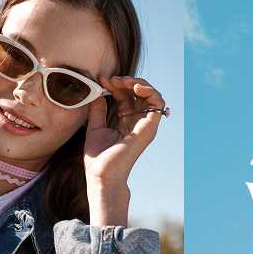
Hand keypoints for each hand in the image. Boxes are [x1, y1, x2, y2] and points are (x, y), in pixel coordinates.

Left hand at [83, 76, 166, 225]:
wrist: (102, 175)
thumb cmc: (99, 158)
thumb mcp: (95, 127)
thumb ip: (98, 110)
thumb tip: (98, 93)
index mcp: (125, 121)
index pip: (126, 96)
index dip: (116, 85)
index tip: (102, 80)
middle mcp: (137, 121)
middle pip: (139, 93)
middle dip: (127, 81)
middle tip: (112, 79)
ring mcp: (145, 124)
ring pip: (151, 95)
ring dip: (139, 83)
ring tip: (124, 81)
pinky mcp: (149, 127)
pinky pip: (158, 104)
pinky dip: (150, 91)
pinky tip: (135, 87)